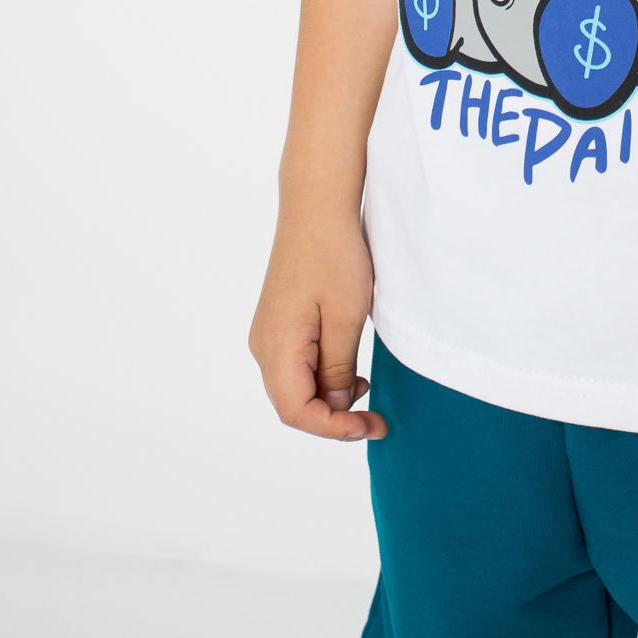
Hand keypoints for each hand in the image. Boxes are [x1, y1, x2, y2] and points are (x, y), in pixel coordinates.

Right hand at [249, 217, 387, 442]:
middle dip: (333, 418)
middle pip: (292, 404)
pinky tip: (348, 370)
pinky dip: (322, 378)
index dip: (333, 429)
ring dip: (328, 399)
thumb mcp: (347, 317)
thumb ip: (337, 368)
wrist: (316, 208)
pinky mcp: (278, 324)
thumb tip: (333, 405)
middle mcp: (263, 344)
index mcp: (276, 345)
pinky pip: (296, 366)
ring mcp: (268, 334)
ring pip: (294, 387)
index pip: (296, 411)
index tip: (369, 426)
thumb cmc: (334, 256)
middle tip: (374, 418)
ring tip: (363, 387)